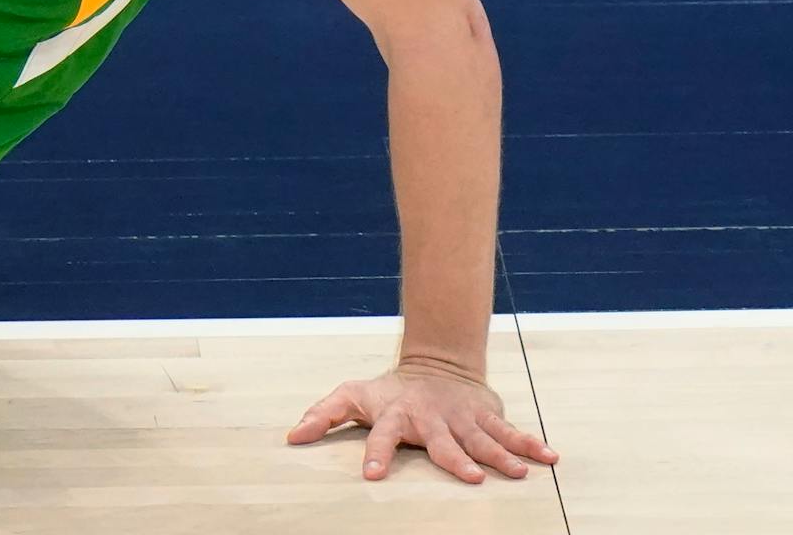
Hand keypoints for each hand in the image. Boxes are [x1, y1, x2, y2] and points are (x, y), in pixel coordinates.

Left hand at [287, 361, 559, 483]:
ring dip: (501, 455)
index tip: (372, 474)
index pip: (382, 435)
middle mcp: (431, 418)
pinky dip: (531, 443)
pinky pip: (511, 431)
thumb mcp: (351, 396)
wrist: (434, 364)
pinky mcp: (486, 416)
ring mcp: (462, 417)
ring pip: (483, 438)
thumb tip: (291, 436)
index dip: (377, 454)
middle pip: (443, 442)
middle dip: (455, 458)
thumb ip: (323, 415)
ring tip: (519, 472)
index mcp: (396, 415)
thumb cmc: (388, 390)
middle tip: (470, 476)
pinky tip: (550, 457)